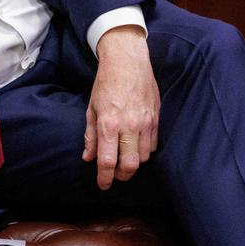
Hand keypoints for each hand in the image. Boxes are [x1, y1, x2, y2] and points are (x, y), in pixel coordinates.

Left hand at [82, 25, 159, 189]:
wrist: (128, 60)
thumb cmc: (106, 83)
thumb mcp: (91, 108)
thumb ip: (90, 135)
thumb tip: (88, 157)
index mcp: (109, 124)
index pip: (107, 161)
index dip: (104, 178)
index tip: (103, 185)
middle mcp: (129, 126)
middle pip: (129, 165)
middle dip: (121, 176)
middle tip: (115, 176)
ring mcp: (145, 122)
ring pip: (143, 157)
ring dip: (133, 163)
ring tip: (124, 159)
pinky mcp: (156, 118)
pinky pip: (153, 144)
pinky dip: (144, 151)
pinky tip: (135, 146)